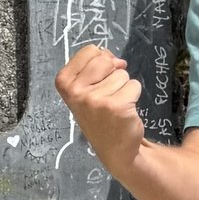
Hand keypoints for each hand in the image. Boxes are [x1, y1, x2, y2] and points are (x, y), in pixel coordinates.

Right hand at [56, 44, 146, 168]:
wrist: (114, 149)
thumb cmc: (100, 115)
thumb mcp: (86, 89)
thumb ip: (95, 67)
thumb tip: (118, 61)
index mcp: (64, 82)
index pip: (90, 51)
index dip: (101, 62)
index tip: (98, 80)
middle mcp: (76, 91)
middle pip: (106, 60)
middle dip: (112, 73)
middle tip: (107, 95)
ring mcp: (95, 100)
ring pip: (122, 74)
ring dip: (123, 88)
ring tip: (114, 105)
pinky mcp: (116, 106)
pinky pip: (134, 85)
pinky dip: (133, 96)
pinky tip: (124, 111)